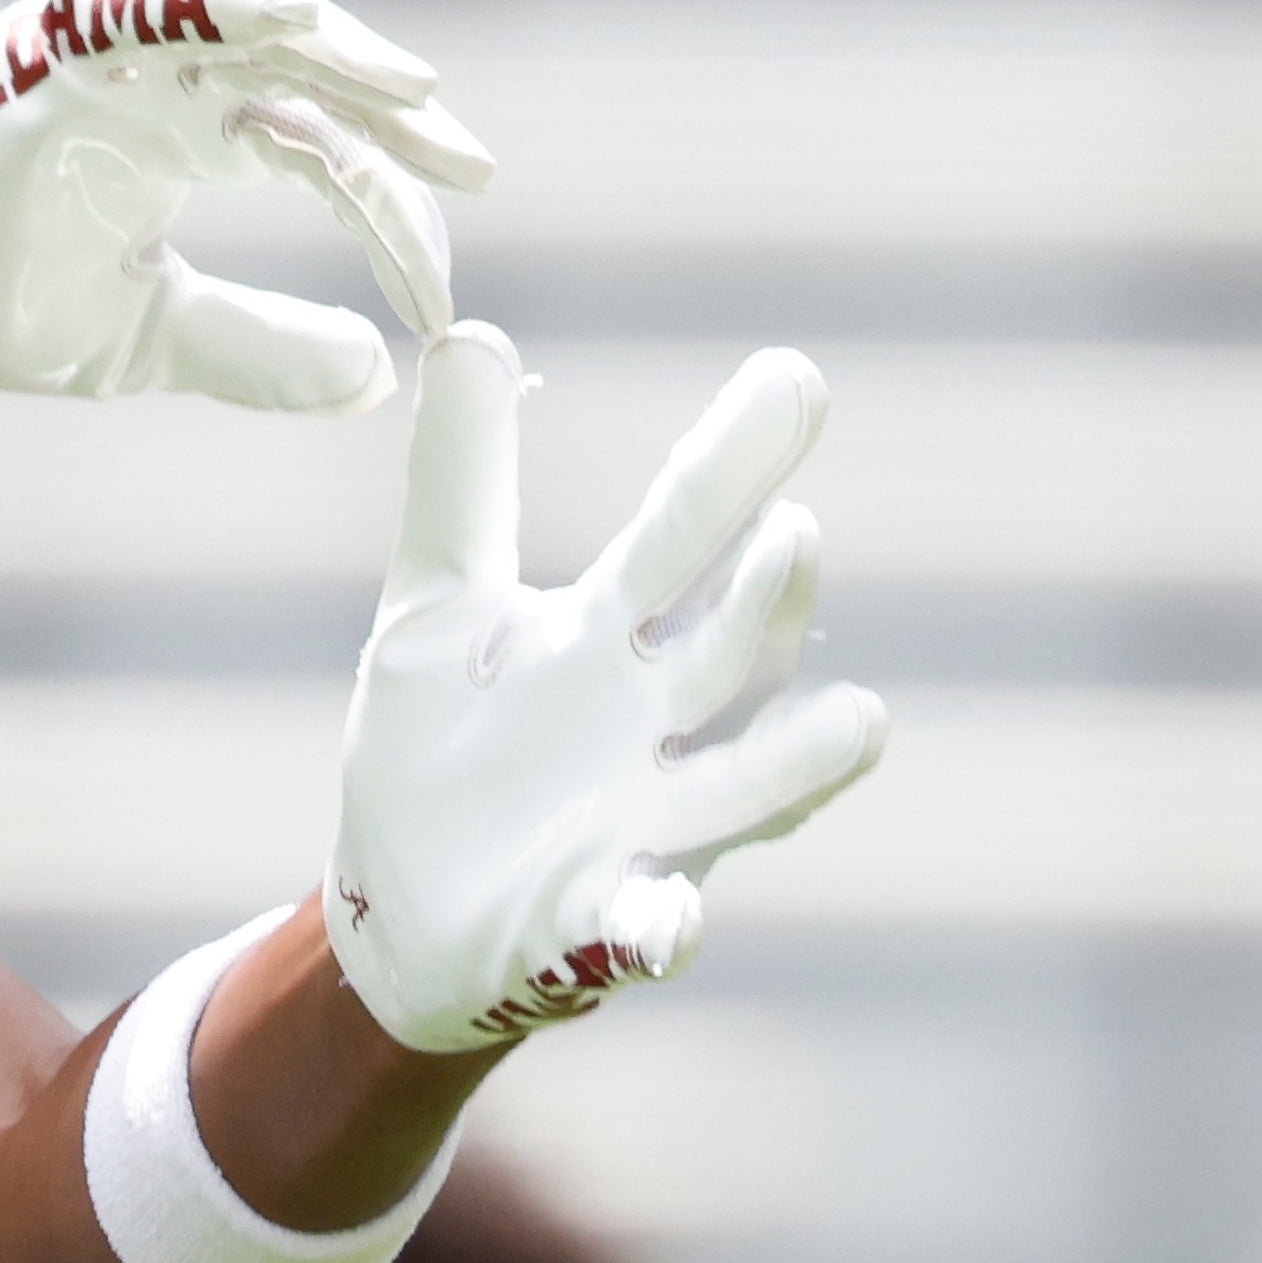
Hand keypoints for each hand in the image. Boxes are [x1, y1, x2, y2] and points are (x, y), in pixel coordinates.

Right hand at [0, 0, 487, 408]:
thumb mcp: (144, 339)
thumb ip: (253, 345)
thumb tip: (377, 374)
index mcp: (180, 141)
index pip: (310, 146)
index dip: (381, 203)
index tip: (438, 286)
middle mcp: (155, 88)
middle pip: (300, 78)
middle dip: (390, 118)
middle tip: (472, 167)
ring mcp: (103, 63)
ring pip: (239, 26)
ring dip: (327, 48)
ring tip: (412, 90)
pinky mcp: (44, 55)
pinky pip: (141, 5)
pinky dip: (212, 2)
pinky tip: (290, 24)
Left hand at [329, 327, 888, 1049]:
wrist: (402, 911)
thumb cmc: (440, 747)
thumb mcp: (432, 605)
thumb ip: (461, 485)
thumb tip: (465, 334)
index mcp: (615, 637)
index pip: (684, 536)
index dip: (733, 464)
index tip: (794, 376)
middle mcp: (657, 724)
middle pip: (730, 650)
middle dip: (768, 599)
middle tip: (796, 530)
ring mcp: (645, 826)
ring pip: (739, 789)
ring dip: (794, 762)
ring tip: (859, 720)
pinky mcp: (600, 924)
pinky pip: (649, 928)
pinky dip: (664, 925)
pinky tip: (671, 923)